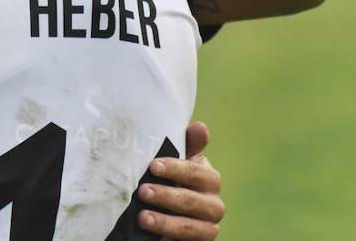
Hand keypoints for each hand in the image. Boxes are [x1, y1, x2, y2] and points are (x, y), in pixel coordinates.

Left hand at [137, 121, 223, 240]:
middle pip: (191, 200)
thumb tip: (200, 126)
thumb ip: (189, 144)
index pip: (196, 172)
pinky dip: (168, 235)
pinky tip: (150, 231)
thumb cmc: (176, 181)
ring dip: (164, 222)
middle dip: (166, 196)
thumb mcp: (181, 162)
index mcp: (209, 178)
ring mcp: (208, 227)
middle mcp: (213, 204)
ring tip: (142, 217)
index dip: (176, 168)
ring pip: (189, 226)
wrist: (175, 216)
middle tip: (142, 191)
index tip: (153, 166)